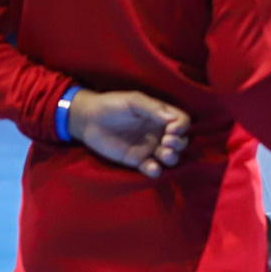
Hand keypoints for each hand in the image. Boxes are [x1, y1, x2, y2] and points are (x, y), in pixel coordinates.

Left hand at [72, 89, 190, 176]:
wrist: (88, 119)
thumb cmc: (112, 105)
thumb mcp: (133, 101)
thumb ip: (153, 108)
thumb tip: (173, 119)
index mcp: (161, 116)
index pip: (182, 121)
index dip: (182, 126)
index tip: (172, 129)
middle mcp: (158, 133)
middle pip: (181, 141)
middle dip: (179, 143)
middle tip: (166, 141)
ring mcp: (149, 148)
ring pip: (170, 157)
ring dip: (172, 158)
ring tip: (163, 154)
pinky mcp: (137, 161)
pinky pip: (152, 168)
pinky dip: (155, 171)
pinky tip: (151, 167)